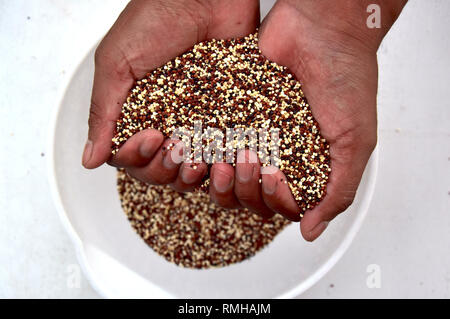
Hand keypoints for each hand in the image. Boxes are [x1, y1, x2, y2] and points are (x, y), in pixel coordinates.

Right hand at [82, 0, 259, 190]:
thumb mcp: (117, 63)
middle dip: (163, 168)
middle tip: (174, 145)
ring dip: (191, 172)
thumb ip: (104, 111)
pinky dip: (221, 162)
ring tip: (199, 155)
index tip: (150, 135)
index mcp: (135, 113)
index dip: (137, 158)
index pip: (129, 158)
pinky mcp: (227, 117)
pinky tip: (222, 156)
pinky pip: (223, 152)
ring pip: (190, 169)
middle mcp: (165, 123)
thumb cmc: (156, 18)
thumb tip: (89, 159)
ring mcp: (197, 122)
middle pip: (159, 170)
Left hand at [210, 0, 405, 239]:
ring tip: (225, 156)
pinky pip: (212, 139)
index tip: (279, 180)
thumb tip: (311, 230)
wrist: (322, 25)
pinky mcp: (231, 111)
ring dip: (222, 176)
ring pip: (227, 175)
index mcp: (306, 166)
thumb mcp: (356, 142)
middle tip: (254, 161)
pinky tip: (203, 148)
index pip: (282, 205)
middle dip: (247, 188)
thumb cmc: (347, 77)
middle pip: (250, 196)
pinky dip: (205, 150)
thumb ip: (338, 190)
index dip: (276, 202)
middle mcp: (278, 152)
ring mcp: (253, 133)